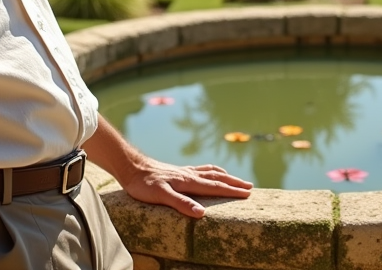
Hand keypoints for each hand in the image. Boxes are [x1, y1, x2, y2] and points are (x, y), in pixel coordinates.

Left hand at [118, 157, 251, 217]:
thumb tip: (201, 213)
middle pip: (217, 178)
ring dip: (224, 176)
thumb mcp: (161, 196)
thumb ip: (181, 204)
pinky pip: (199, 170)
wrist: (131, 167)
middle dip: (234, 183)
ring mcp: (184, 172)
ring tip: (235, 179)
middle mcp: (189, 175)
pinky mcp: (177, 171)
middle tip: (250, 187)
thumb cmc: (144, 184)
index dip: (232, 191)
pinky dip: (210, 171)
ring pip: (209, 172)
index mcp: (188, 182)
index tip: (248, 194)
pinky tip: (209, 172)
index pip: (215, 187)